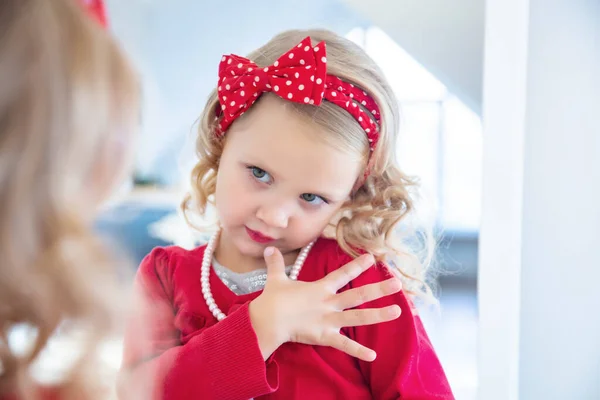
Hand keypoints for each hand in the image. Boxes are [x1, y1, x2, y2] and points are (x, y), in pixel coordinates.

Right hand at [249, 246, 401, 361]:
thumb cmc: (272, 300)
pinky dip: (358, 351)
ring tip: (397, 312)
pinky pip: (344, 346)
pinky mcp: (324, 336)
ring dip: (378, 315)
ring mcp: (328, 320)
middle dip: (379, 289)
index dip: (357, 266)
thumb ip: (275, 263)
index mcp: (320, 288)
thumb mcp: (276, 278)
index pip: (342, 274)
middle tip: (397, 283)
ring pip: (357, 318)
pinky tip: (374, 356)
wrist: (267, 321)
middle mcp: (329, 303)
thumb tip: (269, 248)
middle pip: (358, 295)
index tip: (372, 258)